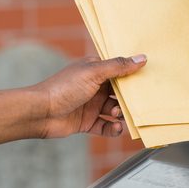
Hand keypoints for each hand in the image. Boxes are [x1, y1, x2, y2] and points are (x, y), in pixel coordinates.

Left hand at [32, 55, 146, 137]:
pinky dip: (114, 129)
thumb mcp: (94, 73)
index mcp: (95, 70)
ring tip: (117, 114)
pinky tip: (116, 128)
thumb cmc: (63, 88)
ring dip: (121, 113)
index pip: (120, 71)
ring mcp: (91, 105)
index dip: (133, 76)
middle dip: (129, 99)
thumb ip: (118, 67)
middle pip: (120, 93)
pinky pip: (106, 126)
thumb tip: (142, 58)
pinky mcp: (88, 122)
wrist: (40, 113)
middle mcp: (95, 87)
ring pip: (115, 110)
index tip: (147, 81)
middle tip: (136, 103)